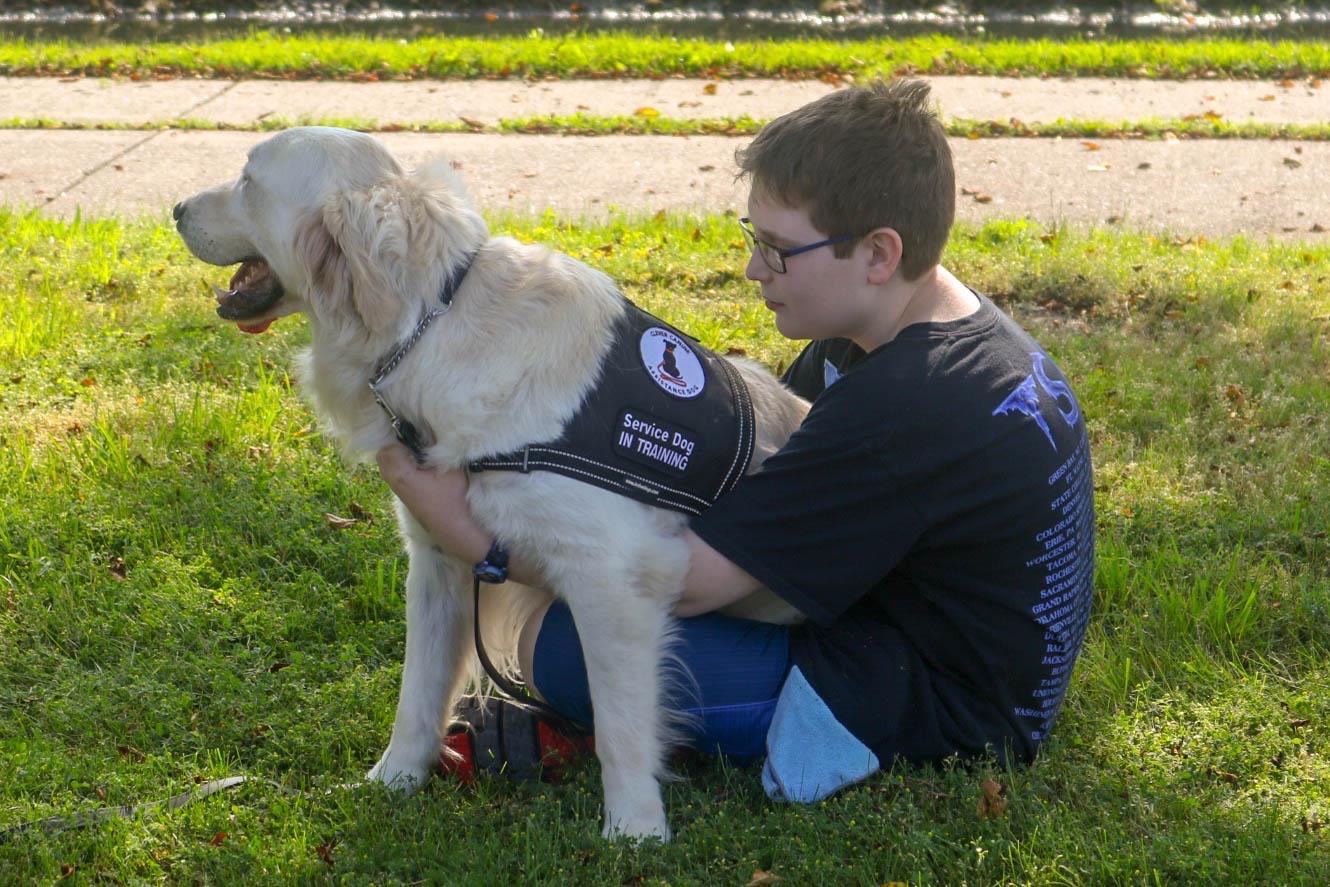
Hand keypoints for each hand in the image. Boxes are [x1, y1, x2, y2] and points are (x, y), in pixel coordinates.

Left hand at [375, 444, 485, 562]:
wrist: (451, 528)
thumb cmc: (452, 498)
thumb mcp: (451, 468)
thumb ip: (439, 446)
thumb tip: (431, 427)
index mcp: (402, 474)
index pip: (390, 447)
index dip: (403, 437)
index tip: (419, 437)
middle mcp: (394, 481)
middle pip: (383, 454)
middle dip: (397, 445)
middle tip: (417, 445)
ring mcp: (397, 490)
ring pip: (387, 464)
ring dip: (399, 456)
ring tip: (419, 456)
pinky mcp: (403, 495)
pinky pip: (394, 473)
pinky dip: (402, 466)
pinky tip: (420, 468)